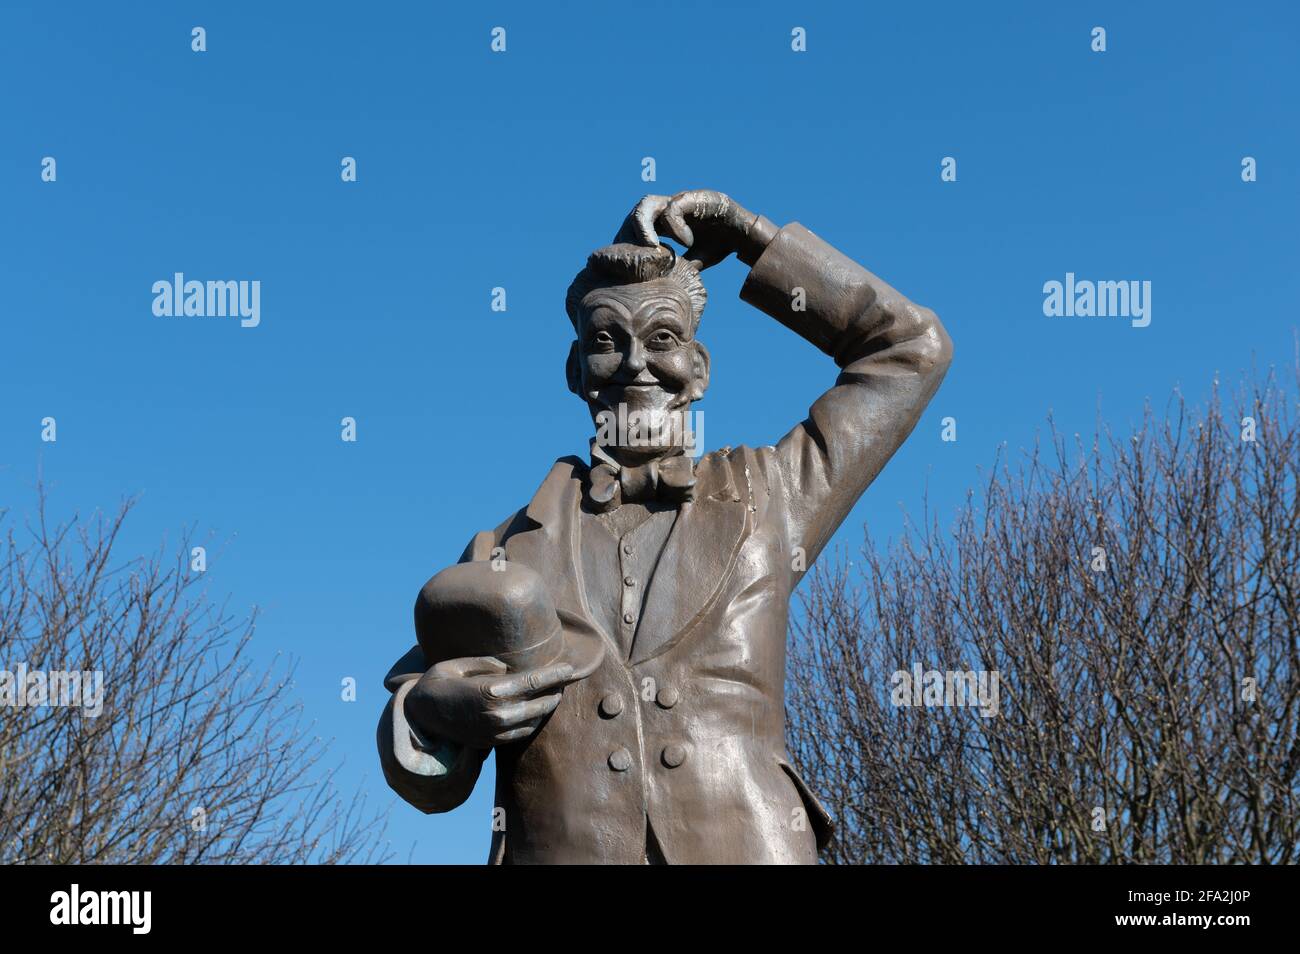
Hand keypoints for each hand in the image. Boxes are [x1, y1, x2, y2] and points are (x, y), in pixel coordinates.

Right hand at [403, 656, 575, 748]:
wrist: (420, 715)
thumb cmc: (439, 682)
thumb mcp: (459, 663)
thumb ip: (487, 663)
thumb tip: (508, 668)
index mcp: (491, 690)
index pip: (533, 681)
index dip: (555, 675)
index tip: (570, 669)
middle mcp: (496, 713)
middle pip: (540, 702)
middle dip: (555, 691)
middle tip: (564, 680)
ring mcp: (494, 730)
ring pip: (534, 720)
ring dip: (546, 707)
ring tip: (553, 694)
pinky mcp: (491, 742)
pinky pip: (522, 733)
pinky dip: (533, 722)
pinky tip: (536, 711)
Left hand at [615, 189, 758, 270]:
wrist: (744, 236)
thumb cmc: (719, 245)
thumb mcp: (692, 261)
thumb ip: (675, 266)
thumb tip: (656, 285)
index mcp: (663, 221)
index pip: (635, 225)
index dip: (628, 241)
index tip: (630, 262)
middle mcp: (668, 207)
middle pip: (636, 212)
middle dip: (630, 233)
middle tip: (634, 255)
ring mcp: (679, 200)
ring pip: (648, 204)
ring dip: (644, 227)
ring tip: (652, 247)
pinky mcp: (693, 197)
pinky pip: (673, 208)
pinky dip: (675, 227)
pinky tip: (687, 242)